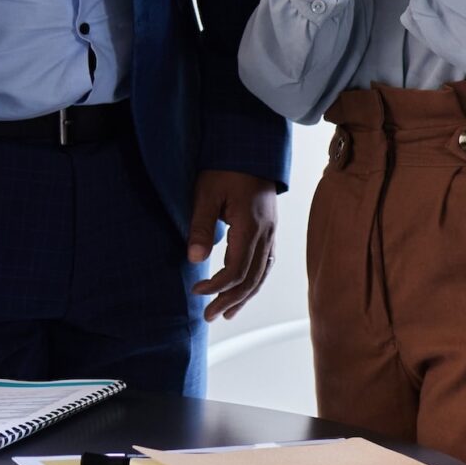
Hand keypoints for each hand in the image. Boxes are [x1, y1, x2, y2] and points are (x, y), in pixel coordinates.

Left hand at [187, 170, 277, 322]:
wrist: (250, 148)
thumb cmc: (224, 168)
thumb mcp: (206, 193)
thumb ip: (201, 227)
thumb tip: (194, 260)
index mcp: (250, 227)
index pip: (235, 270)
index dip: (216, 286)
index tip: (196, 291)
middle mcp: (266, 234)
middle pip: (251, 278)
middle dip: (229, 299)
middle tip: (209, 316)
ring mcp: (271, 233)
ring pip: (262, 274)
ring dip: (244, 296)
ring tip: (227, 314)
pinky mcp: (270, 230)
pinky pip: (266, 263)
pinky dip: (255, 281)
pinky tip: (245, 290)